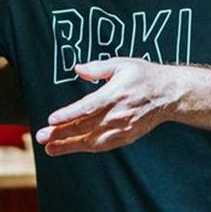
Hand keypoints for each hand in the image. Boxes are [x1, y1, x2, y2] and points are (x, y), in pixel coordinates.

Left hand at [35, 57, 179, 154]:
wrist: (170, 94)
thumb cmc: (144, 76)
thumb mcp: (123, 63)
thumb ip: (98, 67)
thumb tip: (78, 69)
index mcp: (115, 94)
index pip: (87, 107)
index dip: (68, 115)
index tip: (51, 119)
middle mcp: (118, 114)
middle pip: (85, 127)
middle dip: (61, 133)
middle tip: (41, 137)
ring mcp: (123, 128)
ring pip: (92, 140)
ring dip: (69, 145)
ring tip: (50, 148)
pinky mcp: (127, 137)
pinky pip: (103, 145)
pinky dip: (85, 147)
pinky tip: (70, 147)